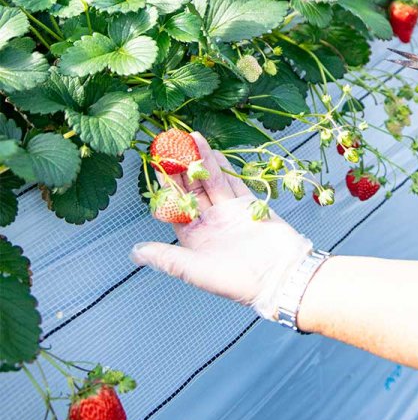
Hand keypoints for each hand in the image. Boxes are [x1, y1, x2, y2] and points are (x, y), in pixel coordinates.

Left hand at [129, 132, 313, 320]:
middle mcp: (210, 223)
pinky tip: (213, 152)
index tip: (156, 165)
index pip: (174, 207)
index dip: (165, 187)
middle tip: (170, 144)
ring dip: (201, 161)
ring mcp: (229, 213)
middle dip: (181, 168)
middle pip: (192, 190)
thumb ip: (166, 257)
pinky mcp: (248, 205)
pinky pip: (233, 182)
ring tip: (190, 138)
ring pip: (211, 182)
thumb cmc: (237, 281)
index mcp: (194, 239)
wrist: (281, 276)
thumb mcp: (195, 270)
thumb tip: (134, 253)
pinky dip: (224, 167)